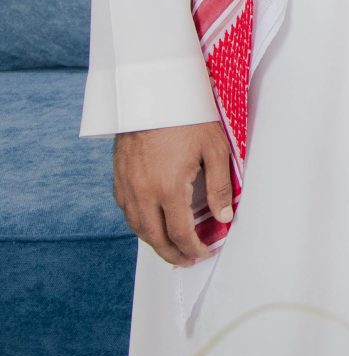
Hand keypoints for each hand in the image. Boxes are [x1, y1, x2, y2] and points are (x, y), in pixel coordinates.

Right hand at [113, 121, 232, 267]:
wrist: (153, 94)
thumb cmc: (189, 117)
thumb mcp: (216, 149)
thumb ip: (219, 187)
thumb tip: (224, 217)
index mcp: (168, 189)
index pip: (180, 233)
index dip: (193, 249)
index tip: (204, 254)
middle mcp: (143, 193)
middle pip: (155, 238)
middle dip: (172, 254)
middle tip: (187, 261)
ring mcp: (127, 186)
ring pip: (137, 227)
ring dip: (154, 242)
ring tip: (171, 249)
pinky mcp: (118, 177)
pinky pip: (128, 211)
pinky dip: (140, 224)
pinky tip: (152, 224)